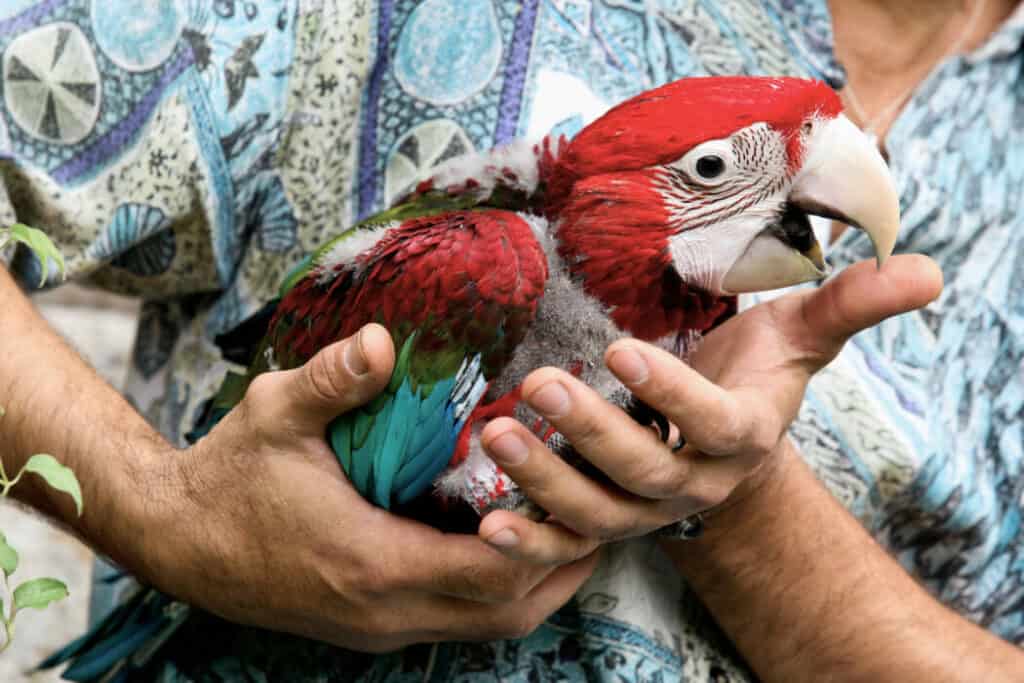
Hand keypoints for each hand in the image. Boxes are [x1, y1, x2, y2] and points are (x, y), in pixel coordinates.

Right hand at [131, 324, 598, 651]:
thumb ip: (332, 378)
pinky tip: (510, 546)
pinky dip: (498, 592)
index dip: (548, 537)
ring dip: (538, 584)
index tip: (585, 491)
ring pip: (488, 626)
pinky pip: (458, 622)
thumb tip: (384, 340)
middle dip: (564, 567)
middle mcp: (386, 610)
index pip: (491, 570)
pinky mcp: (372, 625)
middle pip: (508, 610)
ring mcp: (379, 626)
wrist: (178, 539)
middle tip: (601, 510)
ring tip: (573, 530)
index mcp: (373, 561)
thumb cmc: (230, 475)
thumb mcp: (274, 413)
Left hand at [476, 255, 942, 561]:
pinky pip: (568, 545)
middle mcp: (692, 484)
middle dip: (593, 434)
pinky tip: (487, 525)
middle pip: (644, 474)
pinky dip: (530, 542)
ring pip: (597, 513)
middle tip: (540, 387)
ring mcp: (643, 510)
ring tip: (497, 438)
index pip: (711, 424)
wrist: (715, 430)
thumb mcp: (799, 332)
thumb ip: (851, 302)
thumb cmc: (753, 372)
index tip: (621, 348)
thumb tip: (929, 271)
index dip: (671, 395)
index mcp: (741, 437)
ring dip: (545, 481)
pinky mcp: (602, 519)